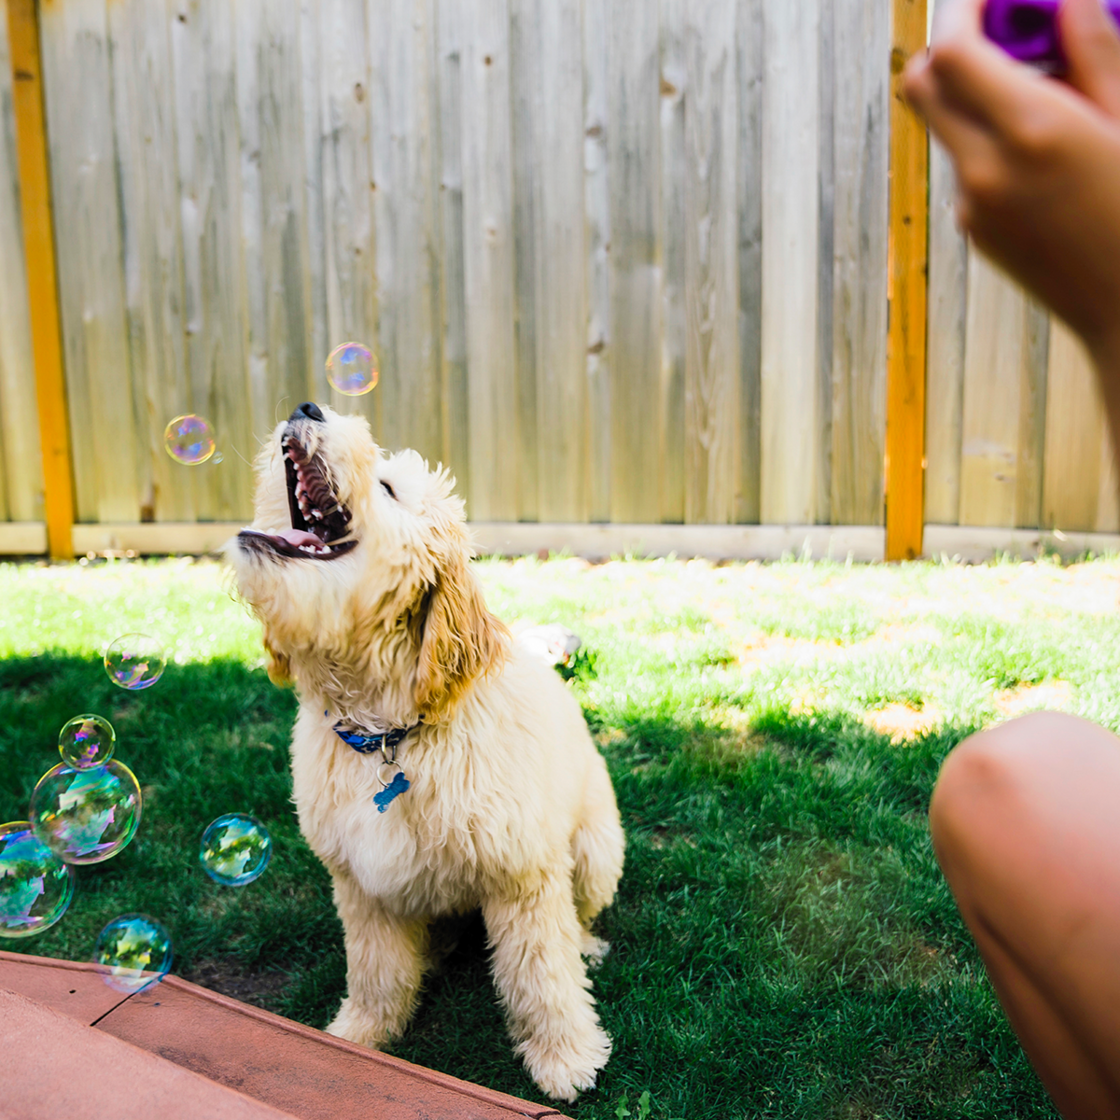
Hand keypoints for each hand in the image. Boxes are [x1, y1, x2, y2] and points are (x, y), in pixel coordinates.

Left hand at [904, 0, 1119, 366]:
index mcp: (1030, 134)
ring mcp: (969, 205)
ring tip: (1054, 93)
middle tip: (1011, 29)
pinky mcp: (970, 230)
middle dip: (953, 42)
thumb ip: (1094, 56)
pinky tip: (1049, 151)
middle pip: (920, 84)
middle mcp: (984, 170)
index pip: (950, 50)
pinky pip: (964, 163)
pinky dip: (989, 136)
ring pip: (944, 122)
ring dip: (977, 91)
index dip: (963, 6)